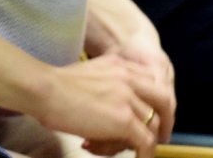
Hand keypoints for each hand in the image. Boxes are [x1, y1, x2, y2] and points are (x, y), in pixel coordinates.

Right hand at [33, 55, 172, 156]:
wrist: (44, 89)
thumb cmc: (54, 85)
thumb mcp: (87, 73)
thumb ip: (104, 82)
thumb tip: (105, 105)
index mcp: (119, 64)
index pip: (150, 81)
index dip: (155, 99)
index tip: (153, 113)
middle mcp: (128, 78)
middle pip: (163, 99)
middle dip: (167, 119)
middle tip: (163, 136)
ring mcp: (128, 98)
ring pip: (152, 124)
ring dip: (147, 141)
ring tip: (136, 152)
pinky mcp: (124, 120)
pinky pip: (146, 142)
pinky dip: (145, 154)